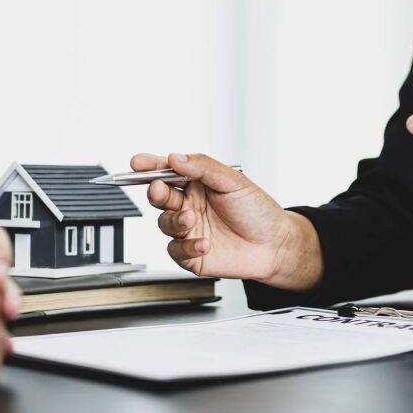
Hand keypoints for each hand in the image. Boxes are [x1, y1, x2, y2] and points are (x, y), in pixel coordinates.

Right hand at [130, 153, 323, 290]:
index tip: (137, 163)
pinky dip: (186, 247)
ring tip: (191, 219)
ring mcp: (189, 230)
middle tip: (159, 189)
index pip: (167, 171)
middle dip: (156, 192)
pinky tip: (204, 244)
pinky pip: (175, 250)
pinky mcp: (190, 254)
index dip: (149, 166)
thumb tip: (176, 158)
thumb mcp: (233, 182)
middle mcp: (189, 205)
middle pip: (160, 196)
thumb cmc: (258, 212)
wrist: (275, 246)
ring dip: (174, 220)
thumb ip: (203, 168)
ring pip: (164, 223)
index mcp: (197, 184)